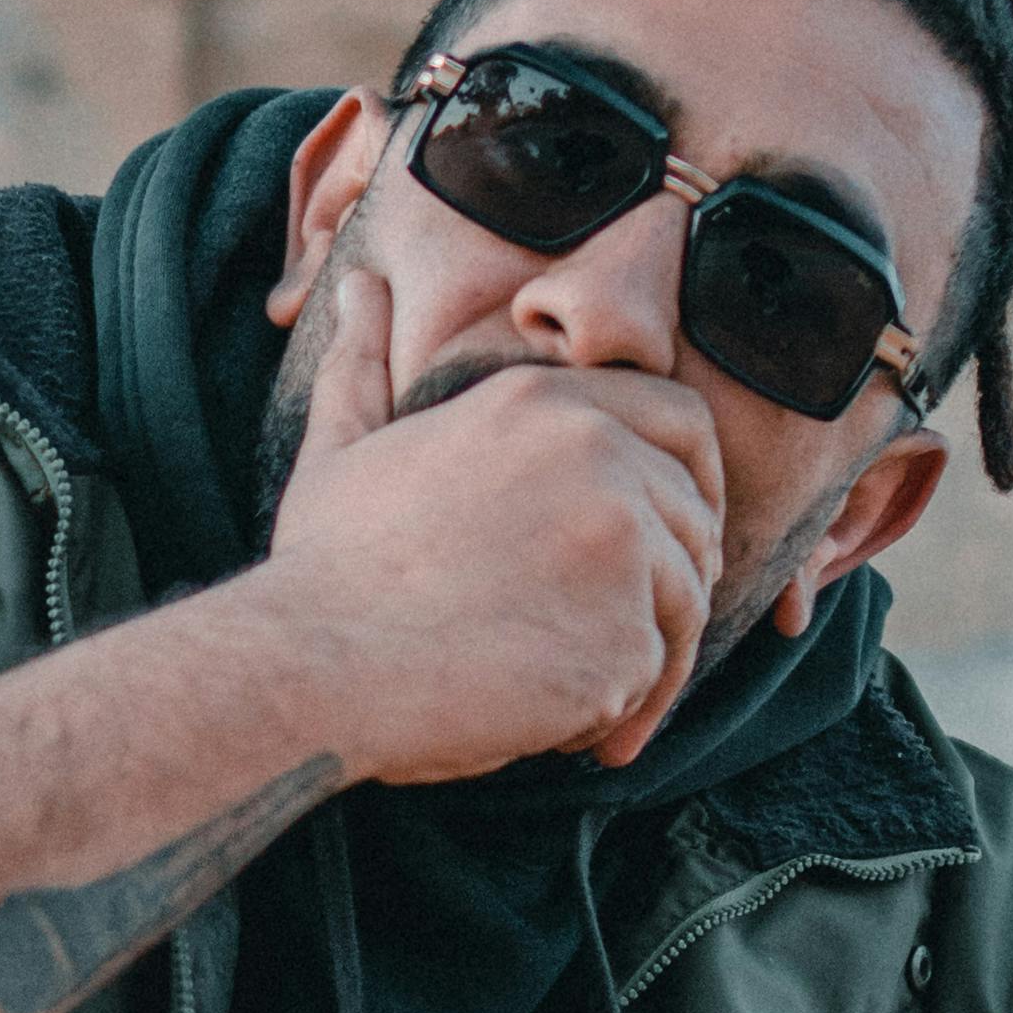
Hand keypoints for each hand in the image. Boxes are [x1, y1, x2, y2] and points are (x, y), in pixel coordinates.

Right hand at [262, 247, 721, 783]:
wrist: (316, 662)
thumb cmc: (326, 567)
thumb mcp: (342, 446)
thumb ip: (365, 364)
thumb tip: (358, 286)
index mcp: (543, 405)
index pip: (685, 422)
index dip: (695, 483)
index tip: (668, 534)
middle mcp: (599, 458)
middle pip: (696, 520)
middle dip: (674, 582)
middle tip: (623, 633)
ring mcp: (621, 546)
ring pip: (682, 605)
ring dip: (646, 658)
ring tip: (575, 699)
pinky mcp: (626, 636)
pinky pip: (652, 676)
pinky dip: (616, 709)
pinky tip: (557, 727)